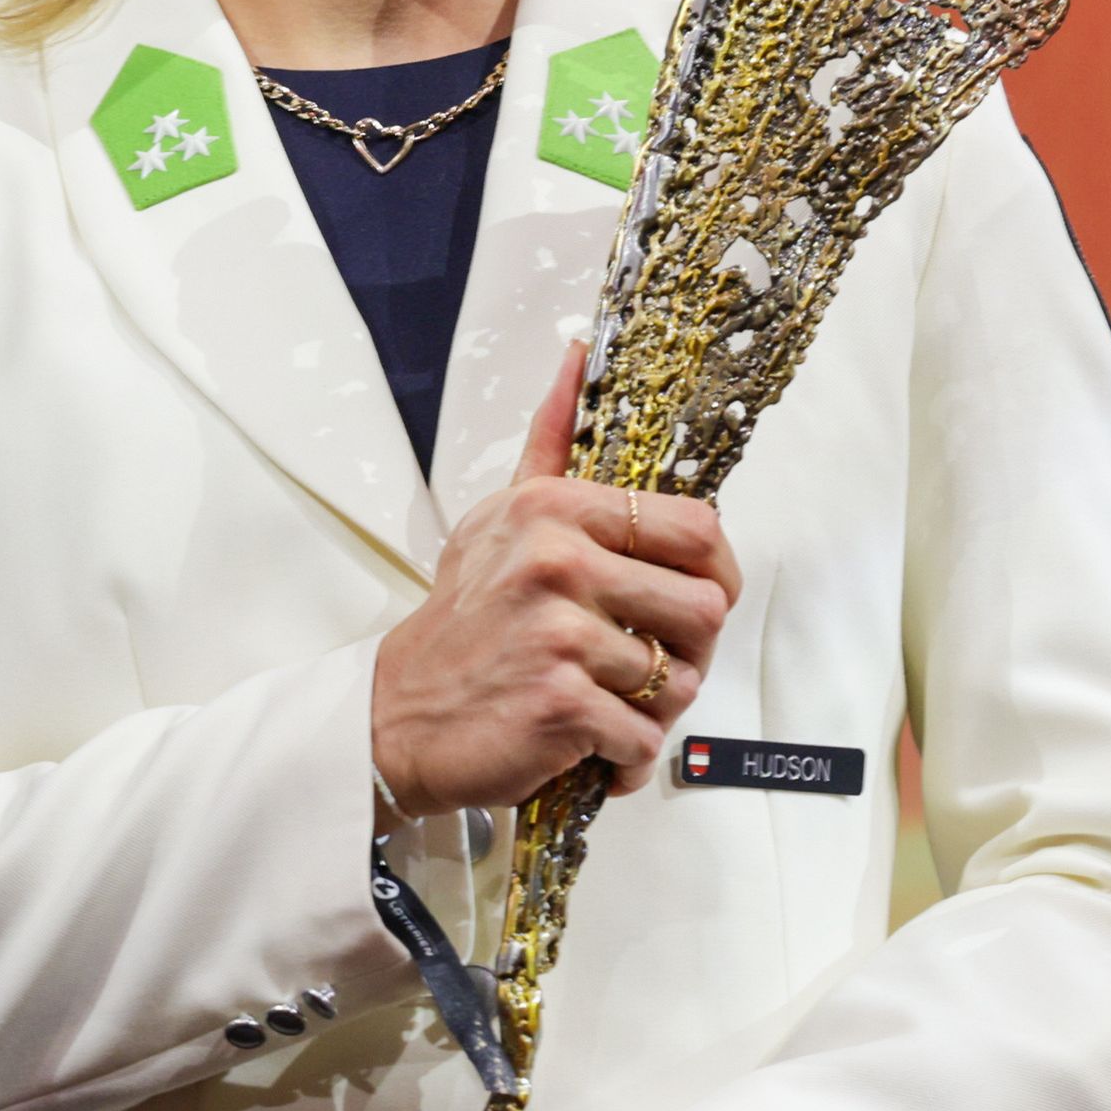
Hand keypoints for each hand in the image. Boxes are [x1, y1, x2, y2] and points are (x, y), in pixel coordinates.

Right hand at [370, 349, 740, 816]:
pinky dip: (622, 757)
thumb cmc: (462, 621)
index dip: (714, 574)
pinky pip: (644, 738)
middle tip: (637, 664)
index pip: (698, 529)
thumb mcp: (499, 518)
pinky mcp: (561, 701)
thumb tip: (579, 353)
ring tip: (599, 699)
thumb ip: (549, 444)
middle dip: (685, 651)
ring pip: (679, 682)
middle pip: (705, 610)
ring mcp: (559, 633)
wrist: (396, 715)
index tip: (687, 598)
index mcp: (554, 510)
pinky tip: (582, 742)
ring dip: (649, 708)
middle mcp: (557, 562)